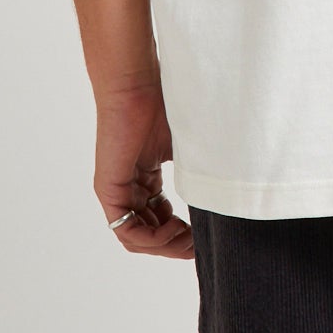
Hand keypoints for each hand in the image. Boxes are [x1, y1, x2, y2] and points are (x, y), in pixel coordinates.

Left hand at [94, 75, 193, 258]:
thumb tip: (224, 198)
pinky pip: (126, 229)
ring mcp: (116, 190)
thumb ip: (197, 174)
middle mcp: (129, 187)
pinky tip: (172, 232)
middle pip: (149, 233)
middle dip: (174, 245)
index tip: (202, 237)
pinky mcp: (108, 189)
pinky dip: (150, 239)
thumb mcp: (187, 148)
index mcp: (145, 177)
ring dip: (164, 246)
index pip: (159, 219)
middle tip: (197, 248)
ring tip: (187, 242)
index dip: (180, 234)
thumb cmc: (163, 104)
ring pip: (137, 236)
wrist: (137, 85)